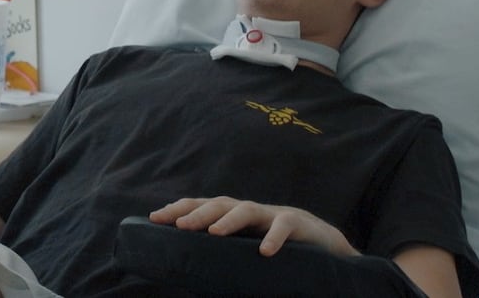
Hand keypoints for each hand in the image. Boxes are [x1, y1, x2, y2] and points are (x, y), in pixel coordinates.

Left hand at [149, 197, 358, 258]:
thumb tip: (189, 274)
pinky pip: (283, 226)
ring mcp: (272, 214)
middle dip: (197, 213)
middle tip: (179, 226)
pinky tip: (265, 252)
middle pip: (219, 204)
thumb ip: (223, 255)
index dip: (178, 210)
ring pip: (247, 209)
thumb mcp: (246, 250)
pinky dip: (274, 238)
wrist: (324, 243)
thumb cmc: (278, 248)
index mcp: (233, 217)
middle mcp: (249, 211)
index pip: (201, 207)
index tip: (154, 218)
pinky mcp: (297, 224)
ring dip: (228, 220)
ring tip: (214, 233)